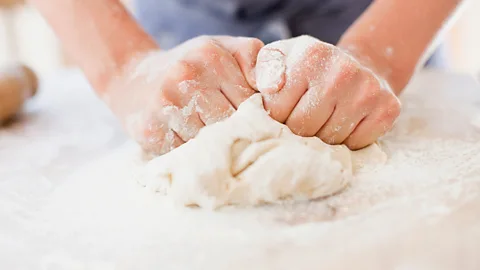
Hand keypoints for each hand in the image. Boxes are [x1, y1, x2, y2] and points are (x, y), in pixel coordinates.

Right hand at [105, 36, 263, 154]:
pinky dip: (194, 154)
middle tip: (237, 138)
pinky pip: (187, 153)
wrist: (132, 78)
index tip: (254, 124)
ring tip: (215, 142)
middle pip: (230, 123)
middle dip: (236, 133)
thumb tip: (274, 88)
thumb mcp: (221, 49)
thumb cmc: (188, 66)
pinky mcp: (150, 131)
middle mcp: (186, 77)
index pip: (249, 101)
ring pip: (210, 142)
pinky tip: (193, 145)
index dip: (255, 117)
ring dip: (216, 147)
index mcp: (210, 57)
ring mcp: (166, 105)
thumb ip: (253, 58)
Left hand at [255, 35, 400, 149]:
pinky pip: (355, 144)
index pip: (278, 110)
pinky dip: (347, 142)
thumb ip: (265, 68)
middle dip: (297, 130)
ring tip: (323, 120)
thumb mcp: (281, 57)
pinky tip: (344, 124)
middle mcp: (342, 70)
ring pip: (329, 140)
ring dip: (321, 138)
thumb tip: (269, 87)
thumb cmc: (309, 68)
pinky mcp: (387, 109)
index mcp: (310, 55)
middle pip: (303, 128)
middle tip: (303, 119)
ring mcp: (368, 90)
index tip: (284, 109)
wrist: (357, 66)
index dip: (277, 117)